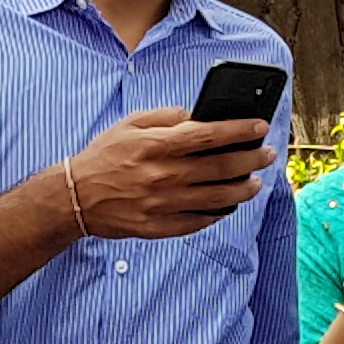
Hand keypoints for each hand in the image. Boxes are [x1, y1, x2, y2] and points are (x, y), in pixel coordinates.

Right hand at [62, 108, 272, 239]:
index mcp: (157, 145)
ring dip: (243, 189)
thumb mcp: (130, 124)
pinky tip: (230, 204)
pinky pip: (200, 221)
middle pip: (221, 166)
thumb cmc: (105, 156)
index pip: (209, 135)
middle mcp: (164, 175)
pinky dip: (219, 213)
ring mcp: (164, 204)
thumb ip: (165, 117)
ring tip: (256, 182)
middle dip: (251, 159)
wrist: (76, 197)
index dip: (239, 130)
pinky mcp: (161, 226)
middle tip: (267, 154)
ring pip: (218, 197)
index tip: (260, 126)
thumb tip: (197, 117)